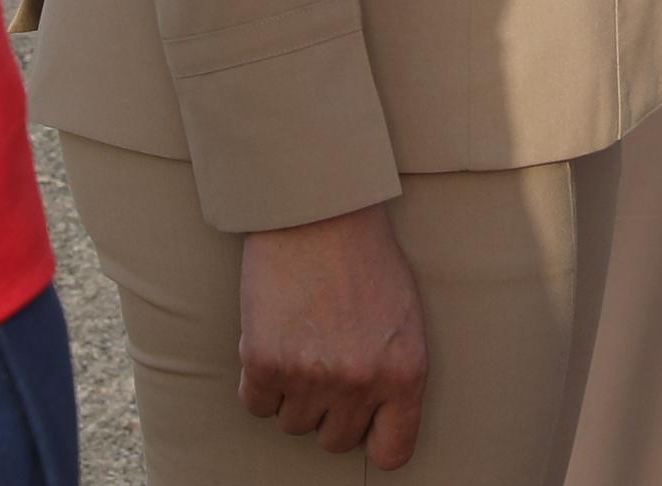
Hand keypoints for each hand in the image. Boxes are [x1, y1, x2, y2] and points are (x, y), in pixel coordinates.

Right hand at [238, 201, 428, 464]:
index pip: (393, 452)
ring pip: (293, 423)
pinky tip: (273, 339)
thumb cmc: (365, 256)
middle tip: (325, 360)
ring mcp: (311, 376)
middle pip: (335, 439)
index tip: (363, 423)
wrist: (318, 209)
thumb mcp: (405, 316)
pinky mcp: (266, 364)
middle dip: (328, 408)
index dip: (373, 438)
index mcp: (405, 372)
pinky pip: (256, 405)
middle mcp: (360, 382)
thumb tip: (378, 419)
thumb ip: (394, 371)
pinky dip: (259, 381)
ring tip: (301, 339)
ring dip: (292, 392)